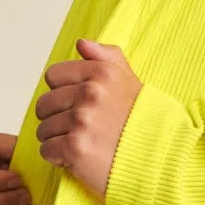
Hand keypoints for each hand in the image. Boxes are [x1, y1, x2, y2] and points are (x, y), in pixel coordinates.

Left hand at [35, 39, 143, 199]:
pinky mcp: (75, 148)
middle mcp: (91, 92)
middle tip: (82, 130)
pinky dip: (58, 159)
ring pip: (43, 129)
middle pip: (44, 104)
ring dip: (58, 140)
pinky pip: (46, 150)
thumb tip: (81, 43)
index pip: (53, 76)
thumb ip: (107, 57)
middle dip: (57, 119)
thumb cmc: (144, 123)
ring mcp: (82, 120)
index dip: (62, 92)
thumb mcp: (131, 81)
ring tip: (83, 144)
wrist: (161, 161)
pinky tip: (79, 159)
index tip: (78, 105)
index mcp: (102, 73)